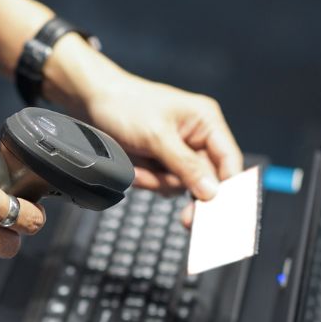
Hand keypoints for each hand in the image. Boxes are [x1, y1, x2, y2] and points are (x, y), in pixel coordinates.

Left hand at [43, 35, 242, 225]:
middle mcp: (197, 137)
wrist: (90, 101)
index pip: (229, 161)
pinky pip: (162, 184)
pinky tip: (135, 168)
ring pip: (182, 185)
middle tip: (187, 220)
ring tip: (139, 168)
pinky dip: (148, 181)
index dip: (229, 188)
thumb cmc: (126, 105)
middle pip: (208, 180)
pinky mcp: (160, 161)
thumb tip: (212, 192)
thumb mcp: (157, 136)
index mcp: (206, 121)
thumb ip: (186, 166)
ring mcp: (178, 151)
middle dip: (187, 191)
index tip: (222, 213)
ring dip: (159, 182)